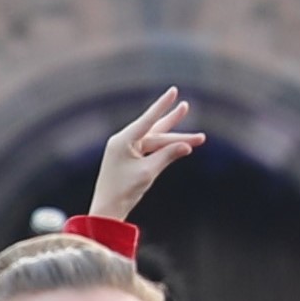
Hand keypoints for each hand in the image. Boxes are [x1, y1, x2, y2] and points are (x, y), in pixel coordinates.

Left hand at [87, 86, 204, 225]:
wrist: (107, 210)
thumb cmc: (124, 191)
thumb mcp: (148, 172)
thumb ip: (167, 156)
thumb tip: (186, 146)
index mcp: (123, 141)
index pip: (148, 119)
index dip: (162, 105)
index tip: (174, 91)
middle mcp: (123, 141)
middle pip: (155, 131)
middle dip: (174, 124)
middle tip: (187, 106)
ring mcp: (126, 150)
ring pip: (155, 141)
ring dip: (173, 138)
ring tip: (192, 131)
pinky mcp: (129, 159)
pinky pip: (150, 150)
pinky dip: (164, 149)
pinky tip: (178, 145)